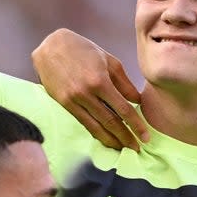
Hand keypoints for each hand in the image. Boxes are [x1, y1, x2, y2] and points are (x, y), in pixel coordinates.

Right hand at [32, 29, 148, 150]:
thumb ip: (124, 83)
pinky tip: (105, 139)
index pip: (123, 109)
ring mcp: (73, 100)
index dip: (136, 125)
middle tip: (137, 149)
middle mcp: (86, 93)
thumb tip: (138, 101)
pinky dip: (96, 133)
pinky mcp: (64, 104)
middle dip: (125, 138)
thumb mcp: (108, 60)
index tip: (145, 137)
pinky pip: (83, 122)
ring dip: (111, 140)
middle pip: (110, 122)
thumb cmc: (83, 50)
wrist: (50, 46)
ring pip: (95, 127)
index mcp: (100, 81)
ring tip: (123, 149)